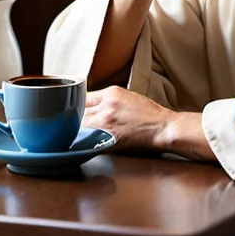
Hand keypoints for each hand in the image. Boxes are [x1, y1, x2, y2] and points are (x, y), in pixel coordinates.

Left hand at [82, 86, 215, 161]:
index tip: (73, 110)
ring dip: (77, 130)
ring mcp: (107, 123)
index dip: (77, 105)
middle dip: (74, 118)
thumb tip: (88, 105)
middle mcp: (107, 106)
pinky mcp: (109, 139)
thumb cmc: (148, 114)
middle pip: (78, 111)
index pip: (84, 97)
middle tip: (71, 124)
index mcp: (112, 93)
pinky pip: (88, 139)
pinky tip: (82, 142)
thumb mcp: (127, 96)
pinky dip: (84, 140)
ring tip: (75, 134)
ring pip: (80, 125)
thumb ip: (107, 99)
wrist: (162, 128)